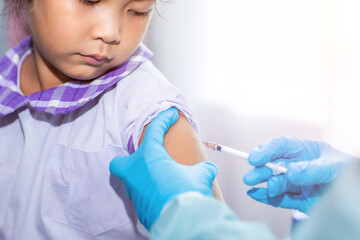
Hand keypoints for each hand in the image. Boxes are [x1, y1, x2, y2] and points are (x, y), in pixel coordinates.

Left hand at [109, 108, 217, 229]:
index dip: (163, 119)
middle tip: (146, 160)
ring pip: (131, 182)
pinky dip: (150, 194)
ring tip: (161, 179)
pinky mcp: (139, 208)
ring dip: (143, 178)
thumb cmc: (186, 192)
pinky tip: (164, 195)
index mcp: (149, 157)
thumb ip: (203, 169)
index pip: (154, 131)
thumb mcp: (200, 175)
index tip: (169, 113)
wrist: (182, 220)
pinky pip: (141, 197)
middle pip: (120, 162)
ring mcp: (134, 192)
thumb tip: (209, 169)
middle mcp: (135, 173)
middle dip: (129, 160)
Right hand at [243, 137, 356, 212]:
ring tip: (254, 186)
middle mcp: (298, 166)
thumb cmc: (348, 173)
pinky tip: (256, 194)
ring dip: (264, 184)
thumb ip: (311, 170)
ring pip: (276, 182)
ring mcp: (297, 184)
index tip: (254, 158)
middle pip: (274, 165)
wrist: (358, 197)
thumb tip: (289, 172)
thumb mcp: (333, 167)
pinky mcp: (299, 200)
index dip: (266, 150)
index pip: (282, 147)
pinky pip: (280, 199)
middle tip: (250, 177)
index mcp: (305, 151)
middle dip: (261, 170)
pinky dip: (267, 197)